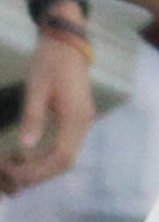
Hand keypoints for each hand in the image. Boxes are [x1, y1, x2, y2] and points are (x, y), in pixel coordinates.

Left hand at [0, 30, 92, 194]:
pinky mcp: (77, 119)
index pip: (61, 155)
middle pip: (65, 160)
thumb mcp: (36, 87)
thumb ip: (33, 117)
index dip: (39, 169)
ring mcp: (82, 122)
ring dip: (42, 166)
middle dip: (39, 173)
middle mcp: (83, 124)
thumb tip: (25, 146)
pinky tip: (28, 155)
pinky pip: (64, 145)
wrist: (67, 44)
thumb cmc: (50, 62)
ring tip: (17, 168)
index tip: (15, 173)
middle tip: (12, 177)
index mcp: (75, 118)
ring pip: (65, 155)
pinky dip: (46, 155)